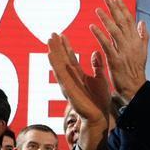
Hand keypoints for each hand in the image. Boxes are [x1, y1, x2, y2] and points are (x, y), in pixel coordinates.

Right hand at [48, 34, 111, 149]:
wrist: (99, 116)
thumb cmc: (99, 100)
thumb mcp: (100, 79)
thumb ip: (97, 66)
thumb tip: (95, 52)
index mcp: (78, 75)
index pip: (70, 57)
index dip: (65, 46)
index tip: (61, 34)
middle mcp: (70, 78)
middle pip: (62, 59)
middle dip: (57, 46)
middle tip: (51, 33)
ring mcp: (68, 83)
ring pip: (59, 65)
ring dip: (54, 52)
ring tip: (49, 41)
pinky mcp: (68, 89)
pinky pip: (60, 74)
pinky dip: (55, 64)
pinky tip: (51, 55)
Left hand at [90, 0, 148, 100]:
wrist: (135, 87)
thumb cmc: (136, 70)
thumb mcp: (143, 51)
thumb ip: (143, 36)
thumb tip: (142, 22)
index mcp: (137, 41)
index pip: (130, 21)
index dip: (123, 9)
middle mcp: (131, 44)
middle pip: (122, 23)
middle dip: (114, 9)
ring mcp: (123, 52)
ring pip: (114, 32)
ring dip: (106, 19)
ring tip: (98, 10)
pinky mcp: (115, 60)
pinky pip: (106, 44)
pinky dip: (99, 35)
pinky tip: (92, 27)